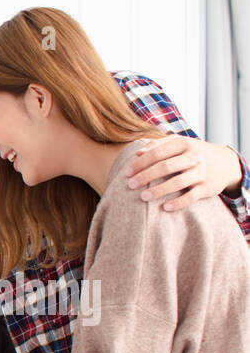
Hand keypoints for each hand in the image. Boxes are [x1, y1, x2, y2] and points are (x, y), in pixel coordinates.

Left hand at [126, 136, 242, 211]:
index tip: (126, 173)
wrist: (226, 163)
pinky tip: (164, 208)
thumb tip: (137, 153)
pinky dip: (178, 203)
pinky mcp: (207, 188)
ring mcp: (201, 173)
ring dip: (159, 190)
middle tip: (130, 185)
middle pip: (166, 167)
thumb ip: (159, 145)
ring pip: (178, 182)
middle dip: (146, 176)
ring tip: (143, 197)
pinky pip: (191, 197)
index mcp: (184, 144)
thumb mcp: (180, 144)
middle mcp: (194, 157)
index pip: (158, 153)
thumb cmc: (193, 153)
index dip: (140, 163)